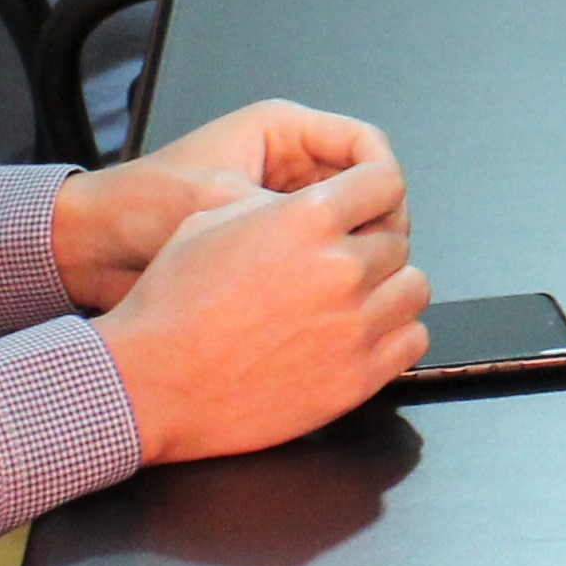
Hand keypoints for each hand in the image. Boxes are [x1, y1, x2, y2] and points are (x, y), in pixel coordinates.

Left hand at [50, 97, 398, 303]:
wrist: (92, 247)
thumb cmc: (138, 205)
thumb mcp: (219, 203)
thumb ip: (283, 214)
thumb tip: (342, 237)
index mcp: (281, 132)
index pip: (365, 147)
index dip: (382, 185)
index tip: (380, 223)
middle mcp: (289, 164)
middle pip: (365, 191)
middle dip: (371, 227)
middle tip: (366, 266)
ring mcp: (283, 204)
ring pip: (348, 229)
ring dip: (348, 256)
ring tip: (340, 287)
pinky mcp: (273, 241)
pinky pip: (320, 255)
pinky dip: (325, 275)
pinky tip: (319, 299)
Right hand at [95, 156, 429, 463]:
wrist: (151, 383)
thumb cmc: (170, 307)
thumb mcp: (209, 223)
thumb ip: (276, 208)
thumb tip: (311, 207)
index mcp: (306, 219)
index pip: (384, 183)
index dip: (376, 192)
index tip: (371, 205)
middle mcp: (340, 268)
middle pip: (396, 242)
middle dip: (370, 249)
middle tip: (340, 267)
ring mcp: (354, 326)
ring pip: (414, 289)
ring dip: (389, 291)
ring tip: (355, 302)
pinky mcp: (358, 377)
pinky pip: (412, 341)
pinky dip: (395, 335)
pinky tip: (364, 337)